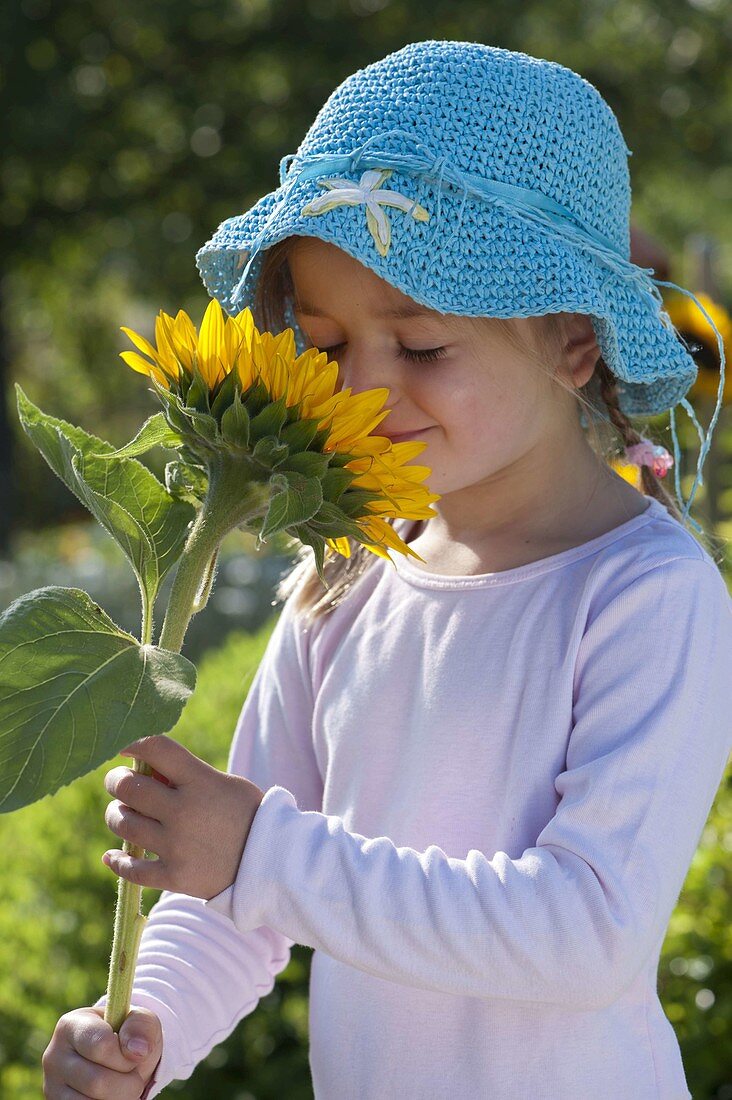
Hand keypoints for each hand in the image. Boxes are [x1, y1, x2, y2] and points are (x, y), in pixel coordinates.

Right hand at [42, 1005, 161, 1098]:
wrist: (118, 1060)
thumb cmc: (128, 1036)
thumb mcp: (139, 1021)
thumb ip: (140, 1026)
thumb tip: (138, 1050)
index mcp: (71, 1026)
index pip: (101, 1045)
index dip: (126, 1056)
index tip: (136, 1054)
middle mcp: (54, 1056)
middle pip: (98, 1081)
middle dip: (129, 1083)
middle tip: (134, 1076)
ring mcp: (52, 1086)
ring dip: (120, 1098)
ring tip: (123, 1086)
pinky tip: (111, 1096)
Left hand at [103, 734, 264, 899]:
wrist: (273, 861)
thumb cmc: (246, 814)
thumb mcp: (224, 784)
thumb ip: (187, 775)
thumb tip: (143, 769)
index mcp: (200, 780)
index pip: (154, 748)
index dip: (131, 741)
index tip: (122, 747)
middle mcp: (184, 810)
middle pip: (127, 787)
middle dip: (115, 781)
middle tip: (117, 782)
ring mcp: (177, 845)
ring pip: (123, 824)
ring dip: (116, 816)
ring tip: (121, 814)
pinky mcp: (175, 876)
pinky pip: (131, 869)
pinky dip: (117, 861)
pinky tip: (113, 856)